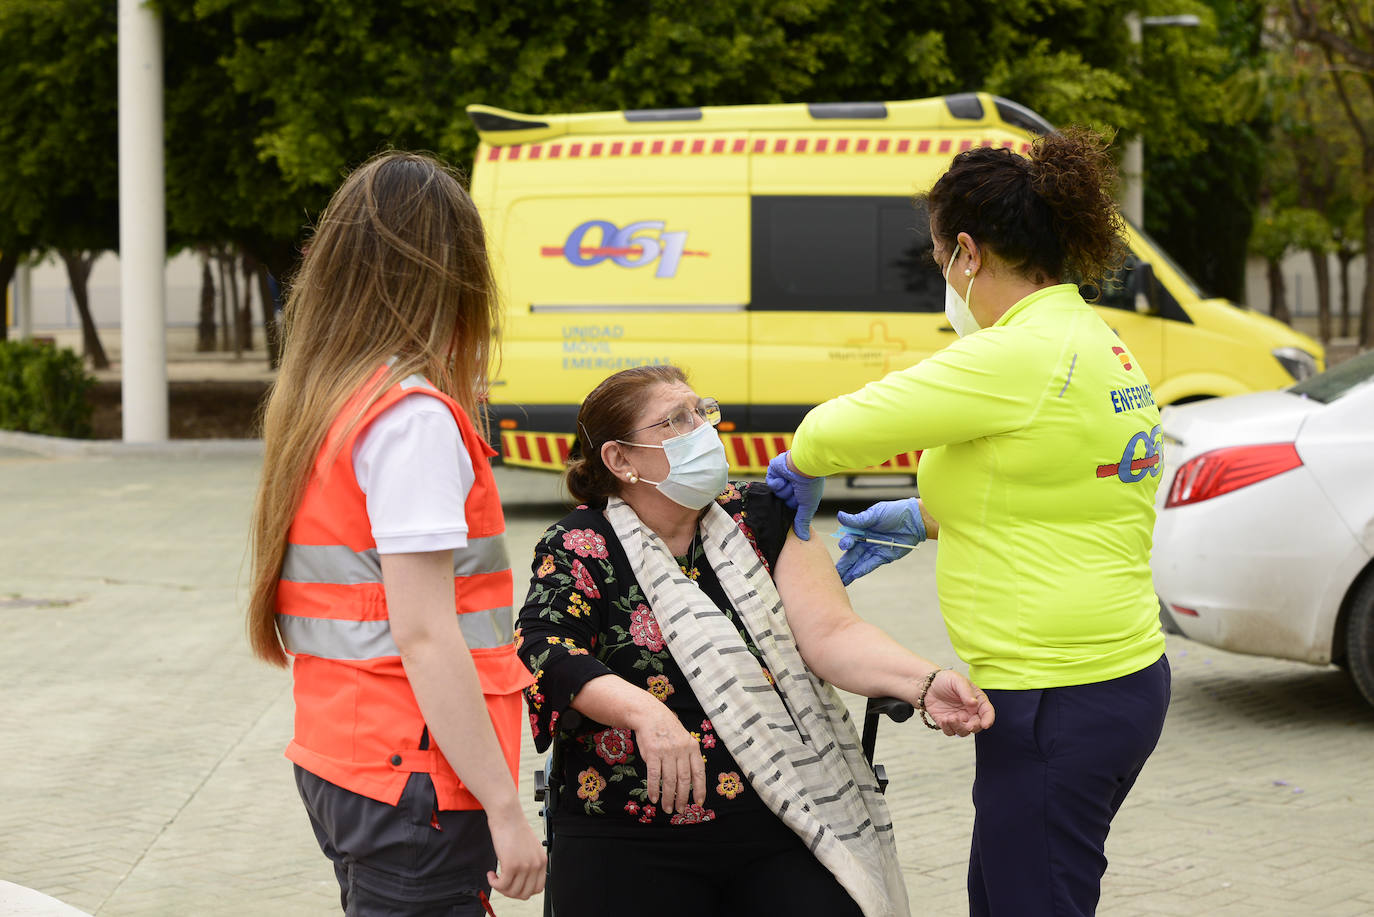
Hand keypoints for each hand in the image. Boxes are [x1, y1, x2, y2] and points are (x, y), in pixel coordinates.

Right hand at [484, 803, 546, 899]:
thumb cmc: (514, 829)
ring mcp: (525, 866)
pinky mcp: (511, 865)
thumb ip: (529, 863)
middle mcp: (536, 865)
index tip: (513, 885)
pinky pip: (501, 885)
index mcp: (542, 861)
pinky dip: (494, 883)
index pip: (537, 889)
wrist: (507, 815)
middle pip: (524, 894)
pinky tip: (491, 874)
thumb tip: (521, 881)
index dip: (523, 890)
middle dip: (511, 892)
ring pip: (512, 892)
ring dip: (500, 888)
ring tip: (495, 877)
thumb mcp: (529, 848)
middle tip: (502, 883)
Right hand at [630, 697, 706, 814]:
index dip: (700, 789)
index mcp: (693, 747)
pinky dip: (654, 789)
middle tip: (680, 810)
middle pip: (684, 779)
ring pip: (670, 780)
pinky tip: (653, 799)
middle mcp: (681, 750)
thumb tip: (690, 783)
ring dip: (668, 797)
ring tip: (667, 808)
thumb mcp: (684, 739)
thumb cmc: (668, 730)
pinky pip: (654, 775)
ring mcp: (667, 751)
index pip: (699, 772)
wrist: (650, 714)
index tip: (699, 802)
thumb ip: (688, 757)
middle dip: (683, 798)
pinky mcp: (652, 753)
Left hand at [766, 451, 824, 539]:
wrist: (805, 466)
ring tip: (792, 482)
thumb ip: (802, 521)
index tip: (797, 503)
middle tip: (796, 491)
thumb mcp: (808, 506)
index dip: (792, 506)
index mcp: (799, 493)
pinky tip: (785, 477)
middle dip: (789, 498)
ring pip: (776, 493)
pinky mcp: (774, 471)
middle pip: (781, 501)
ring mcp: (782, 478)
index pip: (790, 507)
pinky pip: (770, 483)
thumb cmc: (811, 485)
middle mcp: (790, 486)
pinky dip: (778, 482)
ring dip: (784, 489)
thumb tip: (804, 538)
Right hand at [834, 498, 926, 584]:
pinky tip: (854, 575)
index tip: (844, 545)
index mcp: (861, 529)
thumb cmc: (894, 512)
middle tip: (832, 572)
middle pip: (851, 554)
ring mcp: (873, 550)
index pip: (849, 538)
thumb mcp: (875, 514)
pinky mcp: (883, 557)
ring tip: (840, 580)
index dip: (846, 542)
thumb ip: (858, 520)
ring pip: (858, 562)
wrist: (914, 520)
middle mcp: (865, 541)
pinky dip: (862, 569)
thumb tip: (839, 516)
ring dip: (849, 571)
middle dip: (842, 564)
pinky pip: (870, 564)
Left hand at [923, 670, 994, 736]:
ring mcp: (959, 719)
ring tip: (950, 718)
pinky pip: (951, 732)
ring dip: (959, 728)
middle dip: (974, 727)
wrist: (928, 684)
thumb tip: (974, 704)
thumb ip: (966, 691)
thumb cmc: (946, 679)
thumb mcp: (957, 680)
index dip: (988, 719)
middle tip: (968, 725)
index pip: (987, 712)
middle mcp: (970, 712)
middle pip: (977, 725)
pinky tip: (944, 719)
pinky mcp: (947, 723)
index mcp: (977, 700)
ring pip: (964, 731)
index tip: (985, 724)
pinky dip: (948, 729)